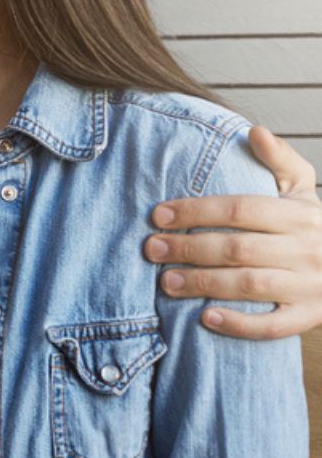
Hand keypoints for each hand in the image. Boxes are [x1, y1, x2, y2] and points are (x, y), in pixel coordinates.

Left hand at [145, 126, 321, 337]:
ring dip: (204, 284)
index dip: (196, 211)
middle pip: (238, 248)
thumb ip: (279, 160)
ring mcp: (309, 286)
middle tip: (151, 249)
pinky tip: (205, 318)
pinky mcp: (309, 317)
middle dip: (189, 249)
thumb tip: (254, 131)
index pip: (240, 209)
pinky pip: (273, 326)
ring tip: (166, 282)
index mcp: (299, 215)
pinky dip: (239, 324)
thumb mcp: (302, 189)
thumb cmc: (313, 225)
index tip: (158, 215)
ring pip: (250, 285)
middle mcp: (307, 249)